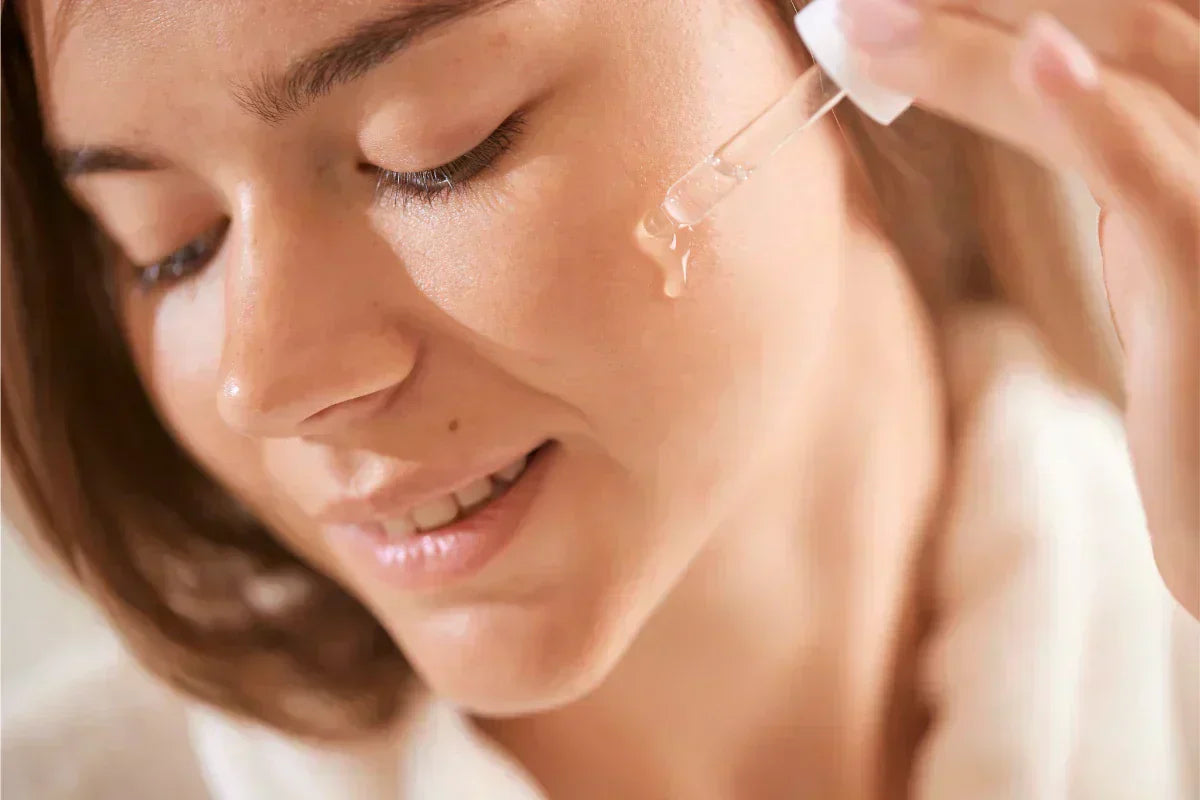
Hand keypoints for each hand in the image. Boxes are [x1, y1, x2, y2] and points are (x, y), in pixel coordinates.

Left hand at [838, 0, 1198, 616]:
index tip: (900, 0)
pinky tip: (1034, 58)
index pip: (1125, 24)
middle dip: (980, 1)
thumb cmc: (1197, 368)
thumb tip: (1032, 69)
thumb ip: (1114, 151)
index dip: (1005, 2)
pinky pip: (1149, 177)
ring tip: (866, 19)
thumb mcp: (1154, 237)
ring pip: (1125, 70)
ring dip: (977, 37)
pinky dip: (1089, 113)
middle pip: (1125, 19)